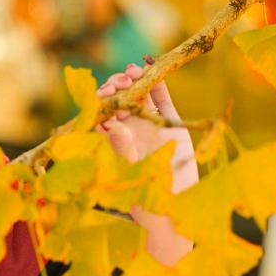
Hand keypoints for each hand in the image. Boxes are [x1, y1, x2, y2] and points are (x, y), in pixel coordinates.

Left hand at [96, 62, 196, 265]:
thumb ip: (122, 150)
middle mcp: (127, 127)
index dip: (101, 99)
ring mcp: (147, 123)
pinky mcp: (169, 122)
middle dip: (116, 86)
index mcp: (111, 138)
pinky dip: (157, 82)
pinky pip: (161, 97)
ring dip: (134, 79)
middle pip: (118, 98)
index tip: (105, 93)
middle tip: (120, 82)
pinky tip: (152, 67)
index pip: (101, 112)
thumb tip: (113, 127)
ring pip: (138, 93)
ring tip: (133, 72)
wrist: (174, 208)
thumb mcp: (131, 173)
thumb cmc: (144, 197)